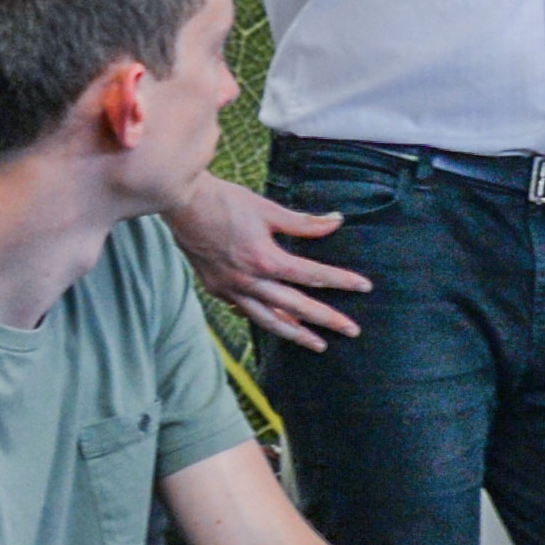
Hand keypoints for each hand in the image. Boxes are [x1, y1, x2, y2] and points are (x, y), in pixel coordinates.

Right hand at [168, 175, 371, 347]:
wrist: (180, 203)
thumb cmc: (224, 201)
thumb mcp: (268, 209)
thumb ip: (303, 223)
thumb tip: (336, 222)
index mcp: (264, 259)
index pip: (311, 275)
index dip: (341, 280)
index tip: (364, 287)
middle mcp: (248, 280)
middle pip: (295, 306)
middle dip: (326, 319)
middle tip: (351, 330)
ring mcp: (230, 288)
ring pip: (267, 319)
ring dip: (295, 333)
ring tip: (317, 344)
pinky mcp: (216, 288)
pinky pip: (245, 311)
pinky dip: (265, 320)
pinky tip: (278, 324)